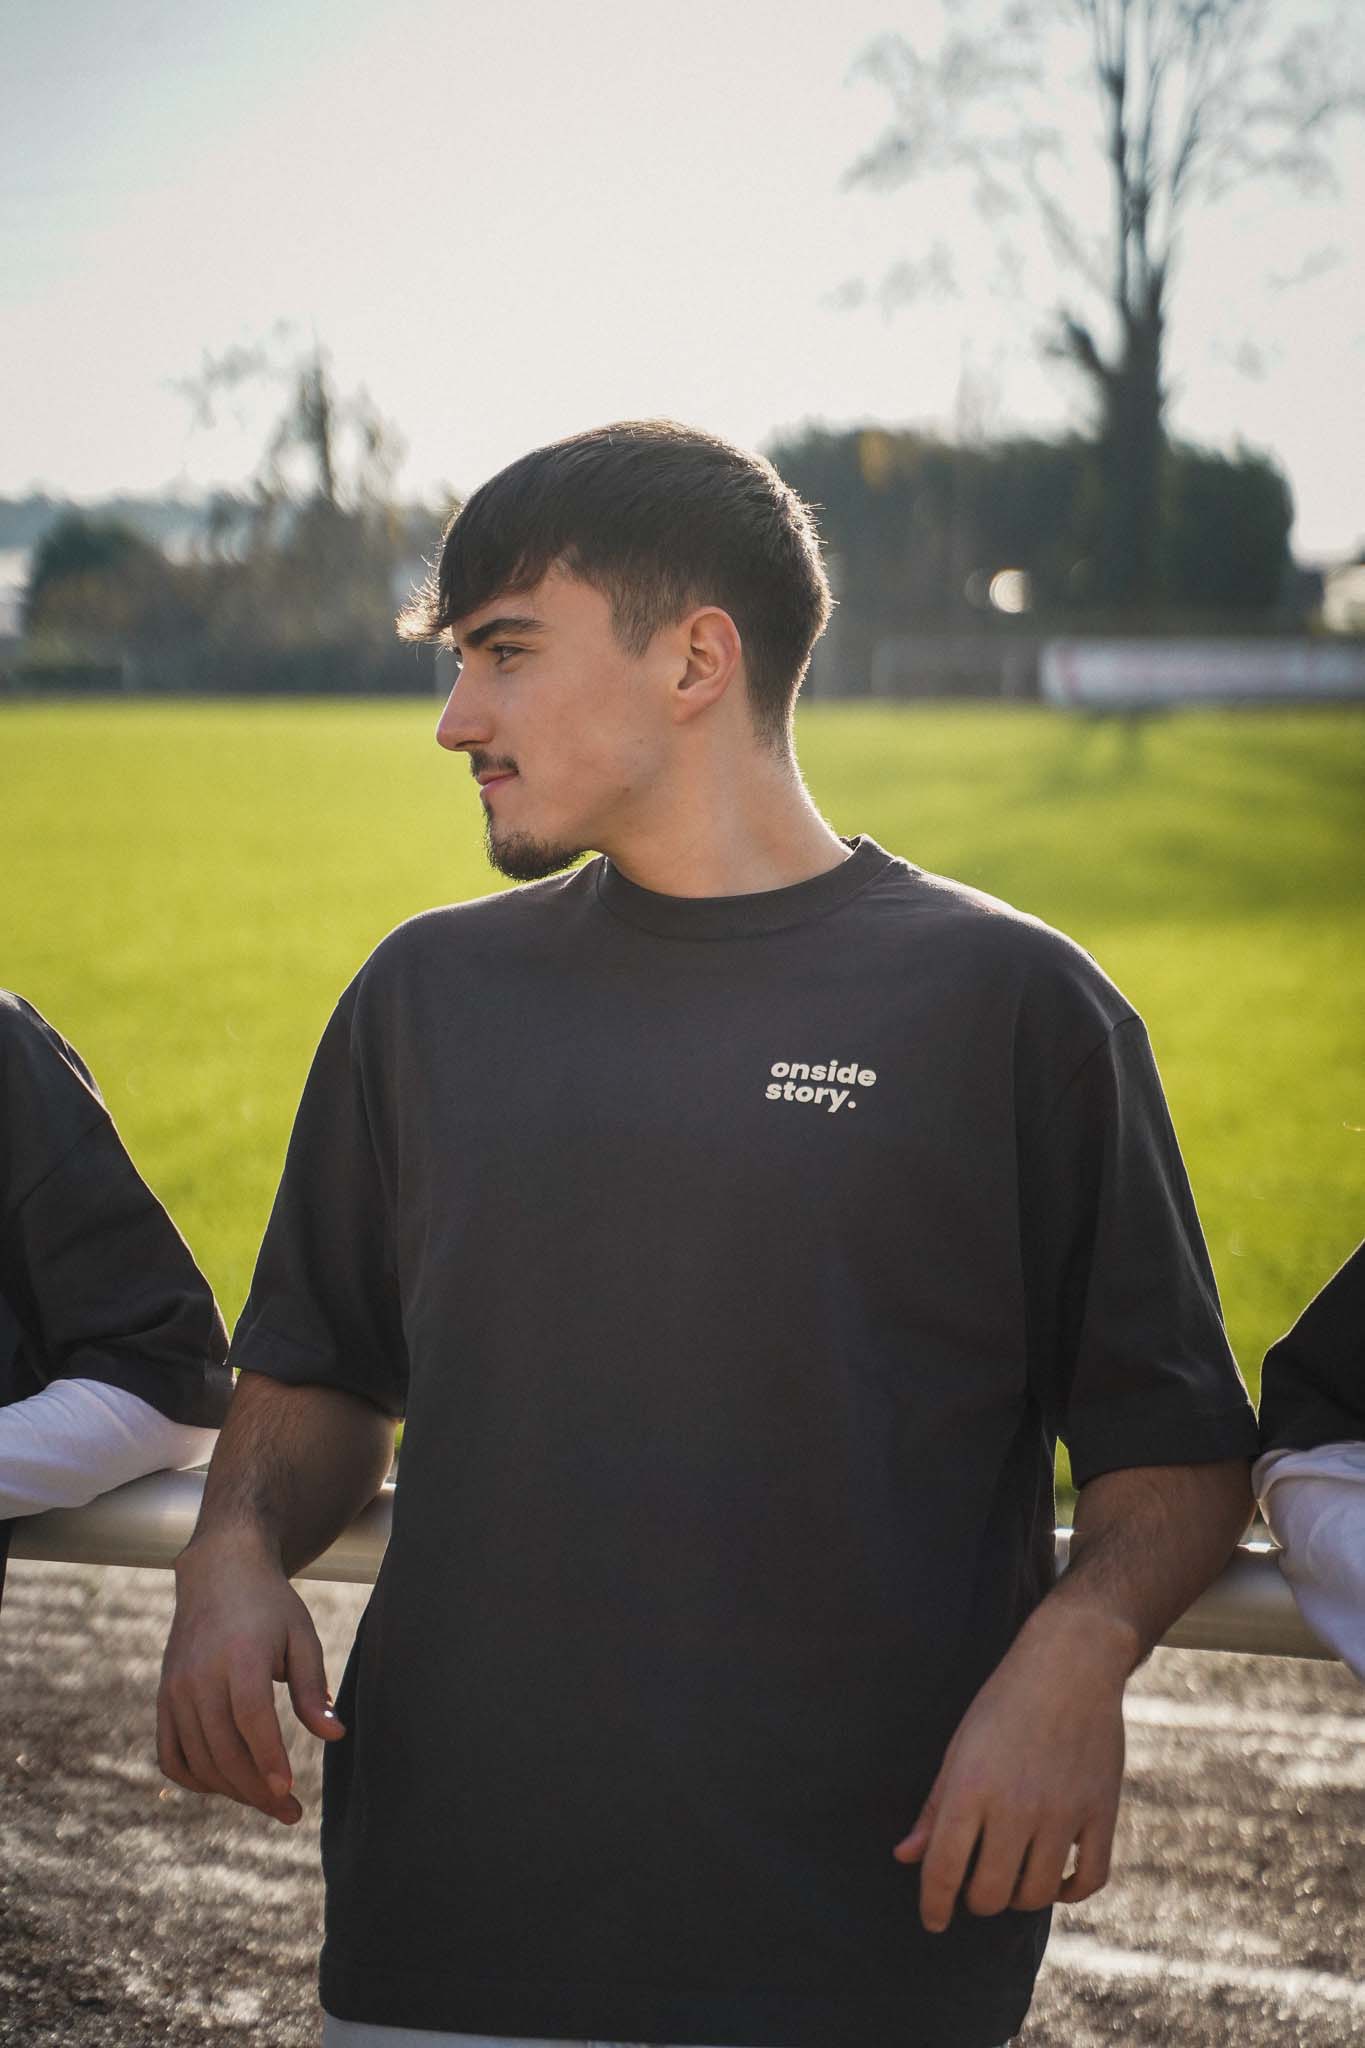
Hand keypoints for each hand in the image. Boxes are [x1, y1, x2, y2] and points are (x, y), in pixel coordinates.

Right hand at [157, 1537, 344, 1824]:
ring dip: (232, 1790)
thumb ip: (313, 1688)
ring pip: (198, 1759)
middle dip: (257, 1790)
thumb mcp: (301, 1636)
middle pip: (223, 1748)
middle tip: (290, 1813)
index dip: (267, 1758)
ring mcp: (175, 1689)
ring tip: (268, 1801)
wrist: (219, 1573)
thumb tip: (335, 1735)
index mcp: (239, 1655)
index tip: (287, 1791)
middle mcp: (198, 1675)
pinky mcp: (163, 1698)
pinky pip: (170, 1755)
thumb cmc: (271, 1607)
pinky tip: (227, 1785)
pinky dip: (195, 1779)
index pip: (250, 1718)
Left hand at [894, 1610, 1127, 1931]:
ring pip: (1036, 1895)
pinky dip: (1070, 1892)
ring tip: (1012, 1875)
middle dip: (975, 1900)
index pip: (942, 1869)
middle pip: (990, 1894)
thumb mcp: (960, 1747)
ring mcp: (1063, 1812)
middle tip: (974, 1885)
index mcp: (972, 1787)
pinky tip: (1055, 1879)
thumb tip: (905, 1856)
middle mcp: (1016, 1806)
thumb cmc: (1004, 1703)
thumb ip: (935, 1806)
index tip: (932, 1921)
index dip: (932, 1905)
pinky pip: (1089, 1880)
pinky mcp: (1101, 1812)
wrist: (1071, 1664)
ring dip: (1019, 1896)